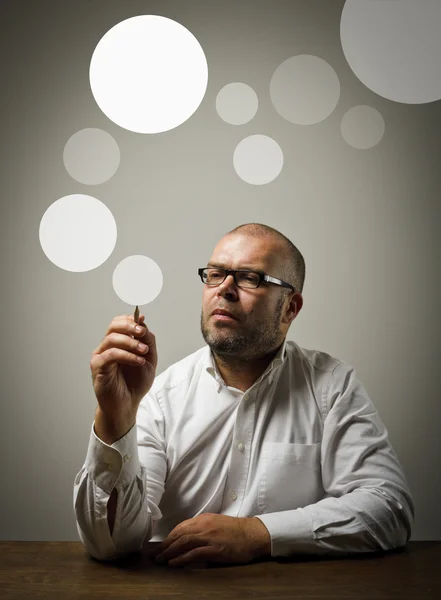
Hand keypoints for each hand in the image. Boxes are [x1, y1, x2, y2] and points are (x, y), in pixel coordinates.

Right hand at [90, 313, 157, 420]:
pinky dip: (126, 355)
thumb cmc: (135, 383)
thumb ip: (147, 340)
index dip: (130, 319)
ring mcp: (101, 356)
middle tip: (142, 332)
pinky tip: (138, 361)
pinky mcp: (98, 367)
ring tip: (144, 351)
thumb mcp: (149, 359)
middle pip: (113, 326)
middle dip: (129, 326)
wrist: (128, 404)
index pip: (119, 323)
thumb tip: (143, 322)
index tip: (142, 320)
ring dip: (131, 342)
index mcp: (119, 343)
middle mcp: (108, 347)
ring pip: (112, 339)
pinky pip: (110, 355)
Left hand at [149, 513, 270, 567]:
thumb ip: (204, 529)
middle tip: (154, 554)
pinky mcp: (214, 549)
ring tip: (160, 560)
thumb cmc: (237, 531)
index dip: (170, 536)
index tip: (162, 544)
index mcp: (205, 519)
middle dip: (165, 544)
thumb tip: (191, 541)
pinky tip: (174, 563)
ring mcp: (209, 537)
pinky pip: (194, 553)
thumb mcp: (218, 524)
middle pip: (179, 534)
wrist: (253, 534)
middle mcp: (204, 526)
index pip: (181, 526)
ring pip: (183, 542)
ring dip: (169, 552)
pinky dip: (182, 558)